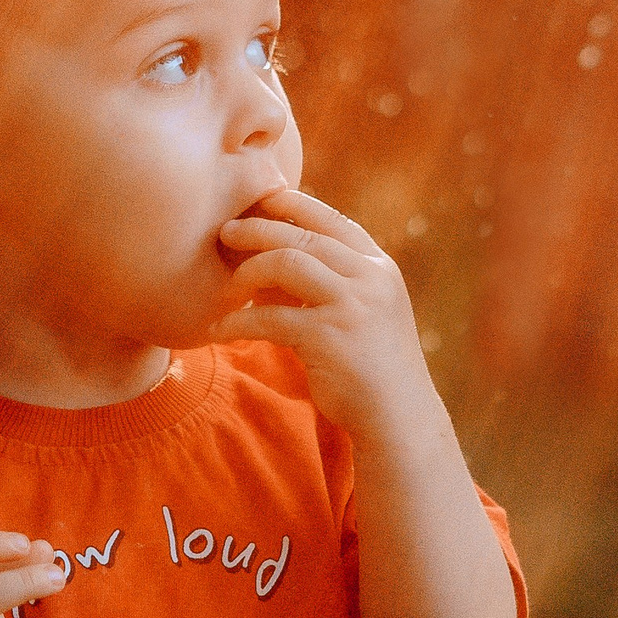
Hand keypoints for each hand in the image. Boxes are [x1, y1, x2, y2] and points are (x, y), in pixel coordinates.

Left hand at [215, 189, 442, 445]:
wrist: (398, 416)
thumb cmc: (371, 367)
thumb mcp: (360, 314)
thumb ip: (328, 285)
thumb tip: (267, 264)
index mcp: (379, 268)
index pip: (332, 221)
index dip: (293, 204)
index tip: (260, 201)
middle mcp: (370, 279)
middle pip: (303, 236)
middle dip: (259, 229)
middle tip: (226, 232)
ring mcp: (352, 305)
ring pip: (287, 262)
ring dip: (248, 271)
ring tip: (228, 287)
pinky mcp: (330, 336)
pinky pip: (270, 317)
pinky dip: (238, 321)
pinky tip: (220, 330)